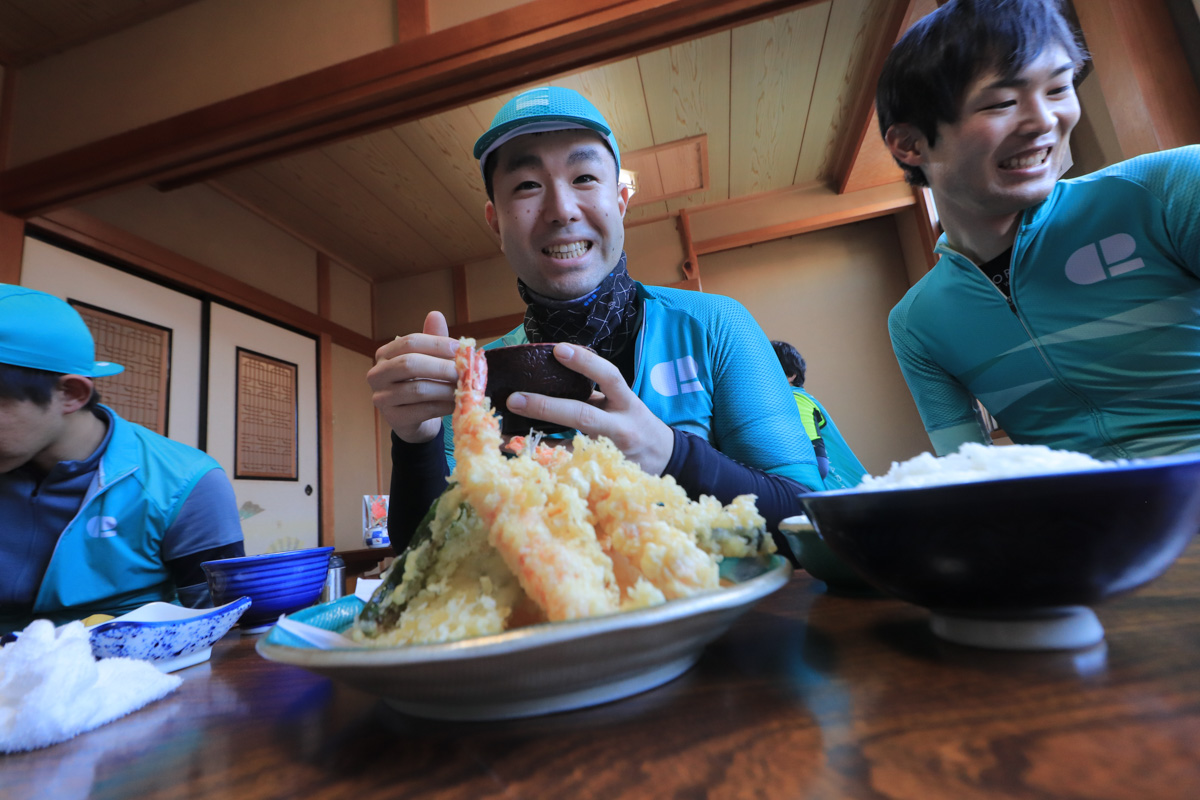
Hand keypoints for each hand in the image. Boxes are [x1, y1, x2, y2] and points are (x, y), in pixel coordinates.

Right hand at [367, 311, 459, 443]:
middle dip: (441, 367)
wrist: (415, 419)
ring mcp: (382, 398)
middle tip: (463, 371)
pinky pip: (423, 410)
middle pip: (410, 364)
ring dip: (446, 389)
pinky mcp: (394, 419)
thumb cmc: (422, 382)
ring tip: (463, 388)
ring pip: (418, 389)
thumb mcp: (428, 359)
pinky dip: (444, 406)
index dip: (437, 344)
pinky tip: (456, 404)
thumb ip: (433, 339)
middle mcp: (377, 374)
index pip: (410, 342)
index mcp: (385, 354)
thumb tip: (435, 314)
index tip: (460, 348)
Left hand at [505, 343, 674, 474]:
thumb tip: (551, 375)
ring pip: (571, 447)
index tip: (557, 349)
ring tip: (505, 435)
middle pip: (583, 415)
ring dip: (537, 441)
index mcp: (626, 402)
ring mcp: (611, 452)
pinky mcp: (602, 472)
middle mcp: (620, 427)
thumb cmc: (635, 424)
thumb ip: (594, 393)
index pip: (609, 376)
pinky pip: (569, 466)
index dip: (584, 362)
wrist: (666, 458)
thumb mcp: (622, 403)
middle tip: (514, 399)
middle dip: (546, 406)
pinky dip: (545, 460)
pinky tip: (522, 456)